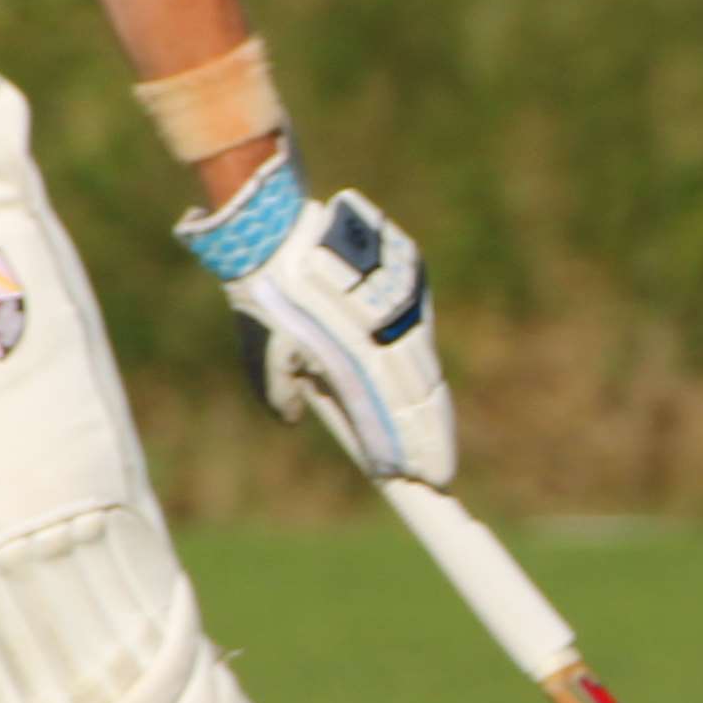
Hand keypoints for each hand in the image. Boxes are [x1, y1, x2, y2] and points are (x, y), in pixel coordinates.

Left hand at [204, 185, 456, 486]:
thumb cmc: (263, 295)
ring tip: (433, 438)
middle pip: (422, 391)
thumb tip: (295, 417)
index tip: (429, 478)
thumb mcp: (263, 355)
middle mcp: (388, 325)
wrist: (273, 224)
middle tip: (439, 471)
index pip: (396, 412)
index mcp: (353, 351)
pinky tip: (419, 381)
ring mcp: (404, 294)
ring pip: (424, 357)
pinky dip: (418, 352)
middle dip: (431, 436)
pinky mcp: (410, 267)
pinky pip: (419, 321)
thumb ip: (281, 393)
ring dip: (427, 400)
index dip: (416, 447)